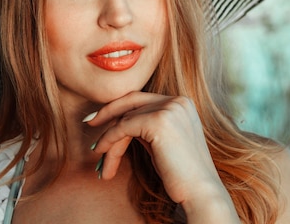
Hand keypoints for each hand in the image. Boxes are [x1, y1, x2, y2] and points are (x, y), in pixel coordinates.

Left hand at [85, 91, 238, 221]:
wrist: (200, 192)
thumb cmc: (181, 174)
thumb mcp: (163, 141)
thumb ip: (147, 126)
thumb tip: (119, 122)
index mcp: (182, 103)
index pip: (142, 98)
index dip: (119, 106)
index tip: (100, 118)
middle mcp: (177, 101)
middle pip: (131, 102)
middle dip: (107, 113)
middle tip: (89, 124)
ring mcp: (169, 109)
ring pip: (125, 119)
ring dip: (109, 140)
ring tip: (100, 160)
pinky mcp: (158, 122)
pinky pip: (123, 128)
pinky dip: (109, 141)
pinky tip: (103, 155)